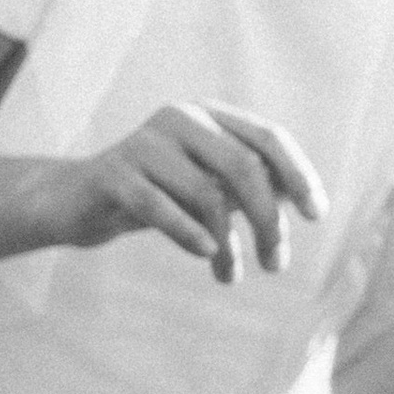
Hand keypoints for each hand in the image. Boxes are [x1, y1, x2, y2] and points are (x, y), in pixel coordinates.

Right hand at [64, 103, 328, 283]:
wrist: (78, 202)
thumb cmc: (159, 196)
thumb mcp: (210, 189)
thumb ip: (254, 189)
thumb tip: (305, 200)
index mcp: (209, 116)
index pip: (269, 137)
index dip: (298, 174)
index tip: (316, 216)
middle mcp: (180, 118)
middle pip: (244, 166)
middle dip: (268, 220)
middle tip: (276, 264)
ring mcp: (144, 143)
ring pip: (207, 193)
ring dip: (228, 245)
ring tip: (231, 277)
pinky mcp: (113, 173)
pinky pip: (160, 207)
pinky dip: (189, 235)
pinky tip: (207, 257)